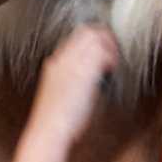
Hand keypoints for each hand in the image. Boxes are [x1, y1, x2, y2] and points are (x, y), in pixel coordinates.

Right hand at [32, 24, 119, 144]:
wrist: (48, 130)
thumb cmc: (54, 121)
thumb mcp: (59, 94)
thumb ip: (71, 81)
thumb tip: (88, 80)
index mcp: (55, 63)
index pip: (75, 38)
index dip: (93, 40)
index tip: (102, 50)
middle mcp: (63, 59)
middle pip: (86, 31)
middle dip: (104, 37)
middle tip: (113, 51)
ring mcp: (73, 64)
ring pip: (95, 37)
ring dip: (109, 46)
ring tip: (113, 61)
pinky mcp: (84, 73)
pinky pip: (102, 53)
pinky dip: (111, 58)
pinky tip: (112, 69)